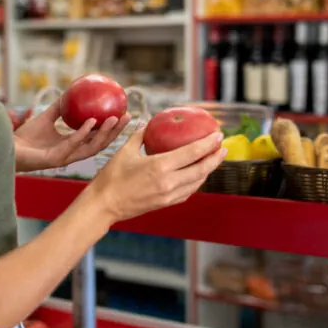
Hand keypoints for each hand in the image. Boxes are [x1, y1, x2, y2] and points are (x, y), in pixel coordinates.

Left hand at [14, 100, 130, 171]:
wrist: (9, 148)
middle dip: (116, 132)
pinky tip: (90, 121)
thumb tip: (72, 91)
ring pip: (91, 147)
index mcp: (72, 146)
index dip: (112, 128)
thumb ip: (59, 107)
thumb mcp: (46, 117)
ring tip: (114, 119)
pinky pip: (72, 144)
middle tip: (127, 116)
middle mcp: (72, 153)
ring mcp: (65, 158)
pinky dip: (82, 133)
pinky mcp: (56, 160)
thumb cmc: (25, 136)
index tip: (123, 114)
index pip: (97, 137)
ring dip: (104, 133)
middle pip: (101, 144)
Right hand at [87, 127, 224, 222]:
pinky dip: (196, 181)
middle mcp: (169, 182)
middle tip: (222, 147)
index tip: (218, 135)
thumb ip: (140, 136)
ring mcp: (169, 195)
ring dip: (208, 170)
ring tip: (214, 159)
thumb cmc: (111, 177)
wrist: (104, 205)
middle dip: (215, 158)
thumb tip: (148, 123)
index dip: (208, 143)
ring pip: (197, 182)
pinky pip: (188, 191)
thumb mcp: (125, 151)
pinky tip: (197, 175)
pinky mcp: (166, 203)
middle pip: (201, 169)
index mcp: (160, 166)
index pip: (192, 152)